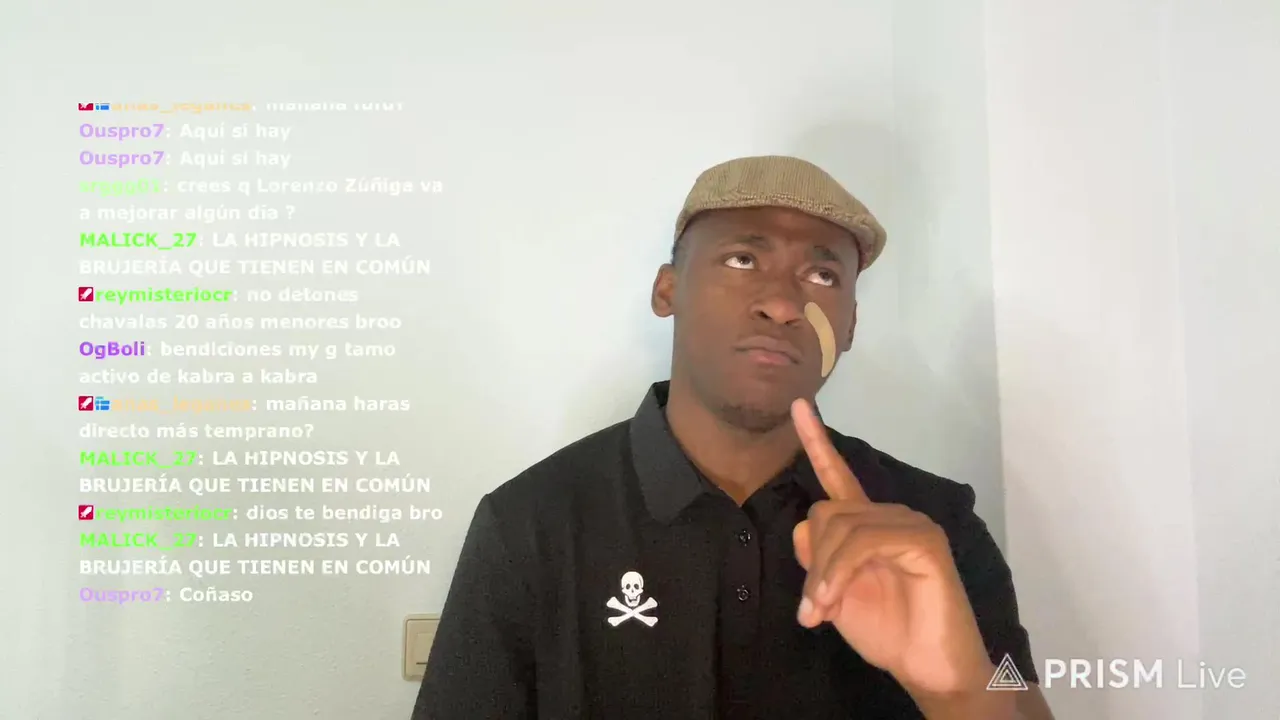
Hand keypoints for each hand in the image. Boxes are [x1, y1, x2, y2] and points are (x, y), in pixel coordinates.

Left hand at [790, 398, 994, 699]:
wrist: (929, 668)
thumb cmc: (888, 632)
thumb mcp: (837, 593)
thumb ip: (818, 558)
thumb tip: (802, 526)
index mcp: (869, 525)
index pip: (837, 476)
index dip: (816, 442)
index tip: (797, 405)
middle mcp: (891, 515)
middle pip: (825, 513)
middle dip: (812, 563)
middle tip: (813, 609)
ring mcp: (911, 524)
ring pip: (840, 527)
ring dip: (822, 574)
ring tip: (821, 612)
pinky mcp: (923, 540)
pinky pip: (864, 541)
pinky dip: (839, 571)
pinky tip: (835, 600)